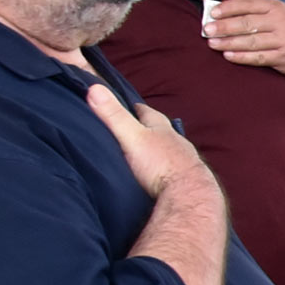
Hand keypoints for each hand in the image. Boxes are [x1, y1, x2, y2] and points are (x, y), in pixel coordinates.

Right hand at [83, 83, 209, 199]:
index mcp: (163, 130)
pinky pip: (176, 172)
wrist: (190, 196)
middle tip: (140, 127)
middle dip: (152, 128)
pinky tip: (163, 176)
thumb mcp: (132, 137)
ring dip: (161, 149)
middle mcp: (178, 143)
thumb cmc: (161, 165)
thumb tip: (94, 88)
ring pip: (172, 150)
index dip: (138, 108)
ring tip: (150, 152)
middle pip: (163, 131)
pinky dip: (168, 170)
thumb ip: (114, 116)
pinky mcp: (189, 181)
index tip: (131, 104)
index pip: (149, 113)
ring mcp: (186, 162)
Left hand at [205, 0, 284, 75]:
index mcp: (276, 7)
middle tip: (207, 30)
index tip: (212, 13)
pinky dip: (242, 57)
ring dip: (229, 42)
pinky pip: (259, 57)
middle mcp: (281, 22)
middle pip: (248, 23)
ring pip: (251, 41)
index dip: (229, 8)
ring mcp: (283, 40)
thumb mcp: (277, 15)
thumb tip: (220, 12)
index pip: (249, 4)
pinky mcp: (283, 57)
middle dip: (225, 26)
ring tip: (212, 43)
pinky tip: (228, 56)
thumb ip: (254, 12)